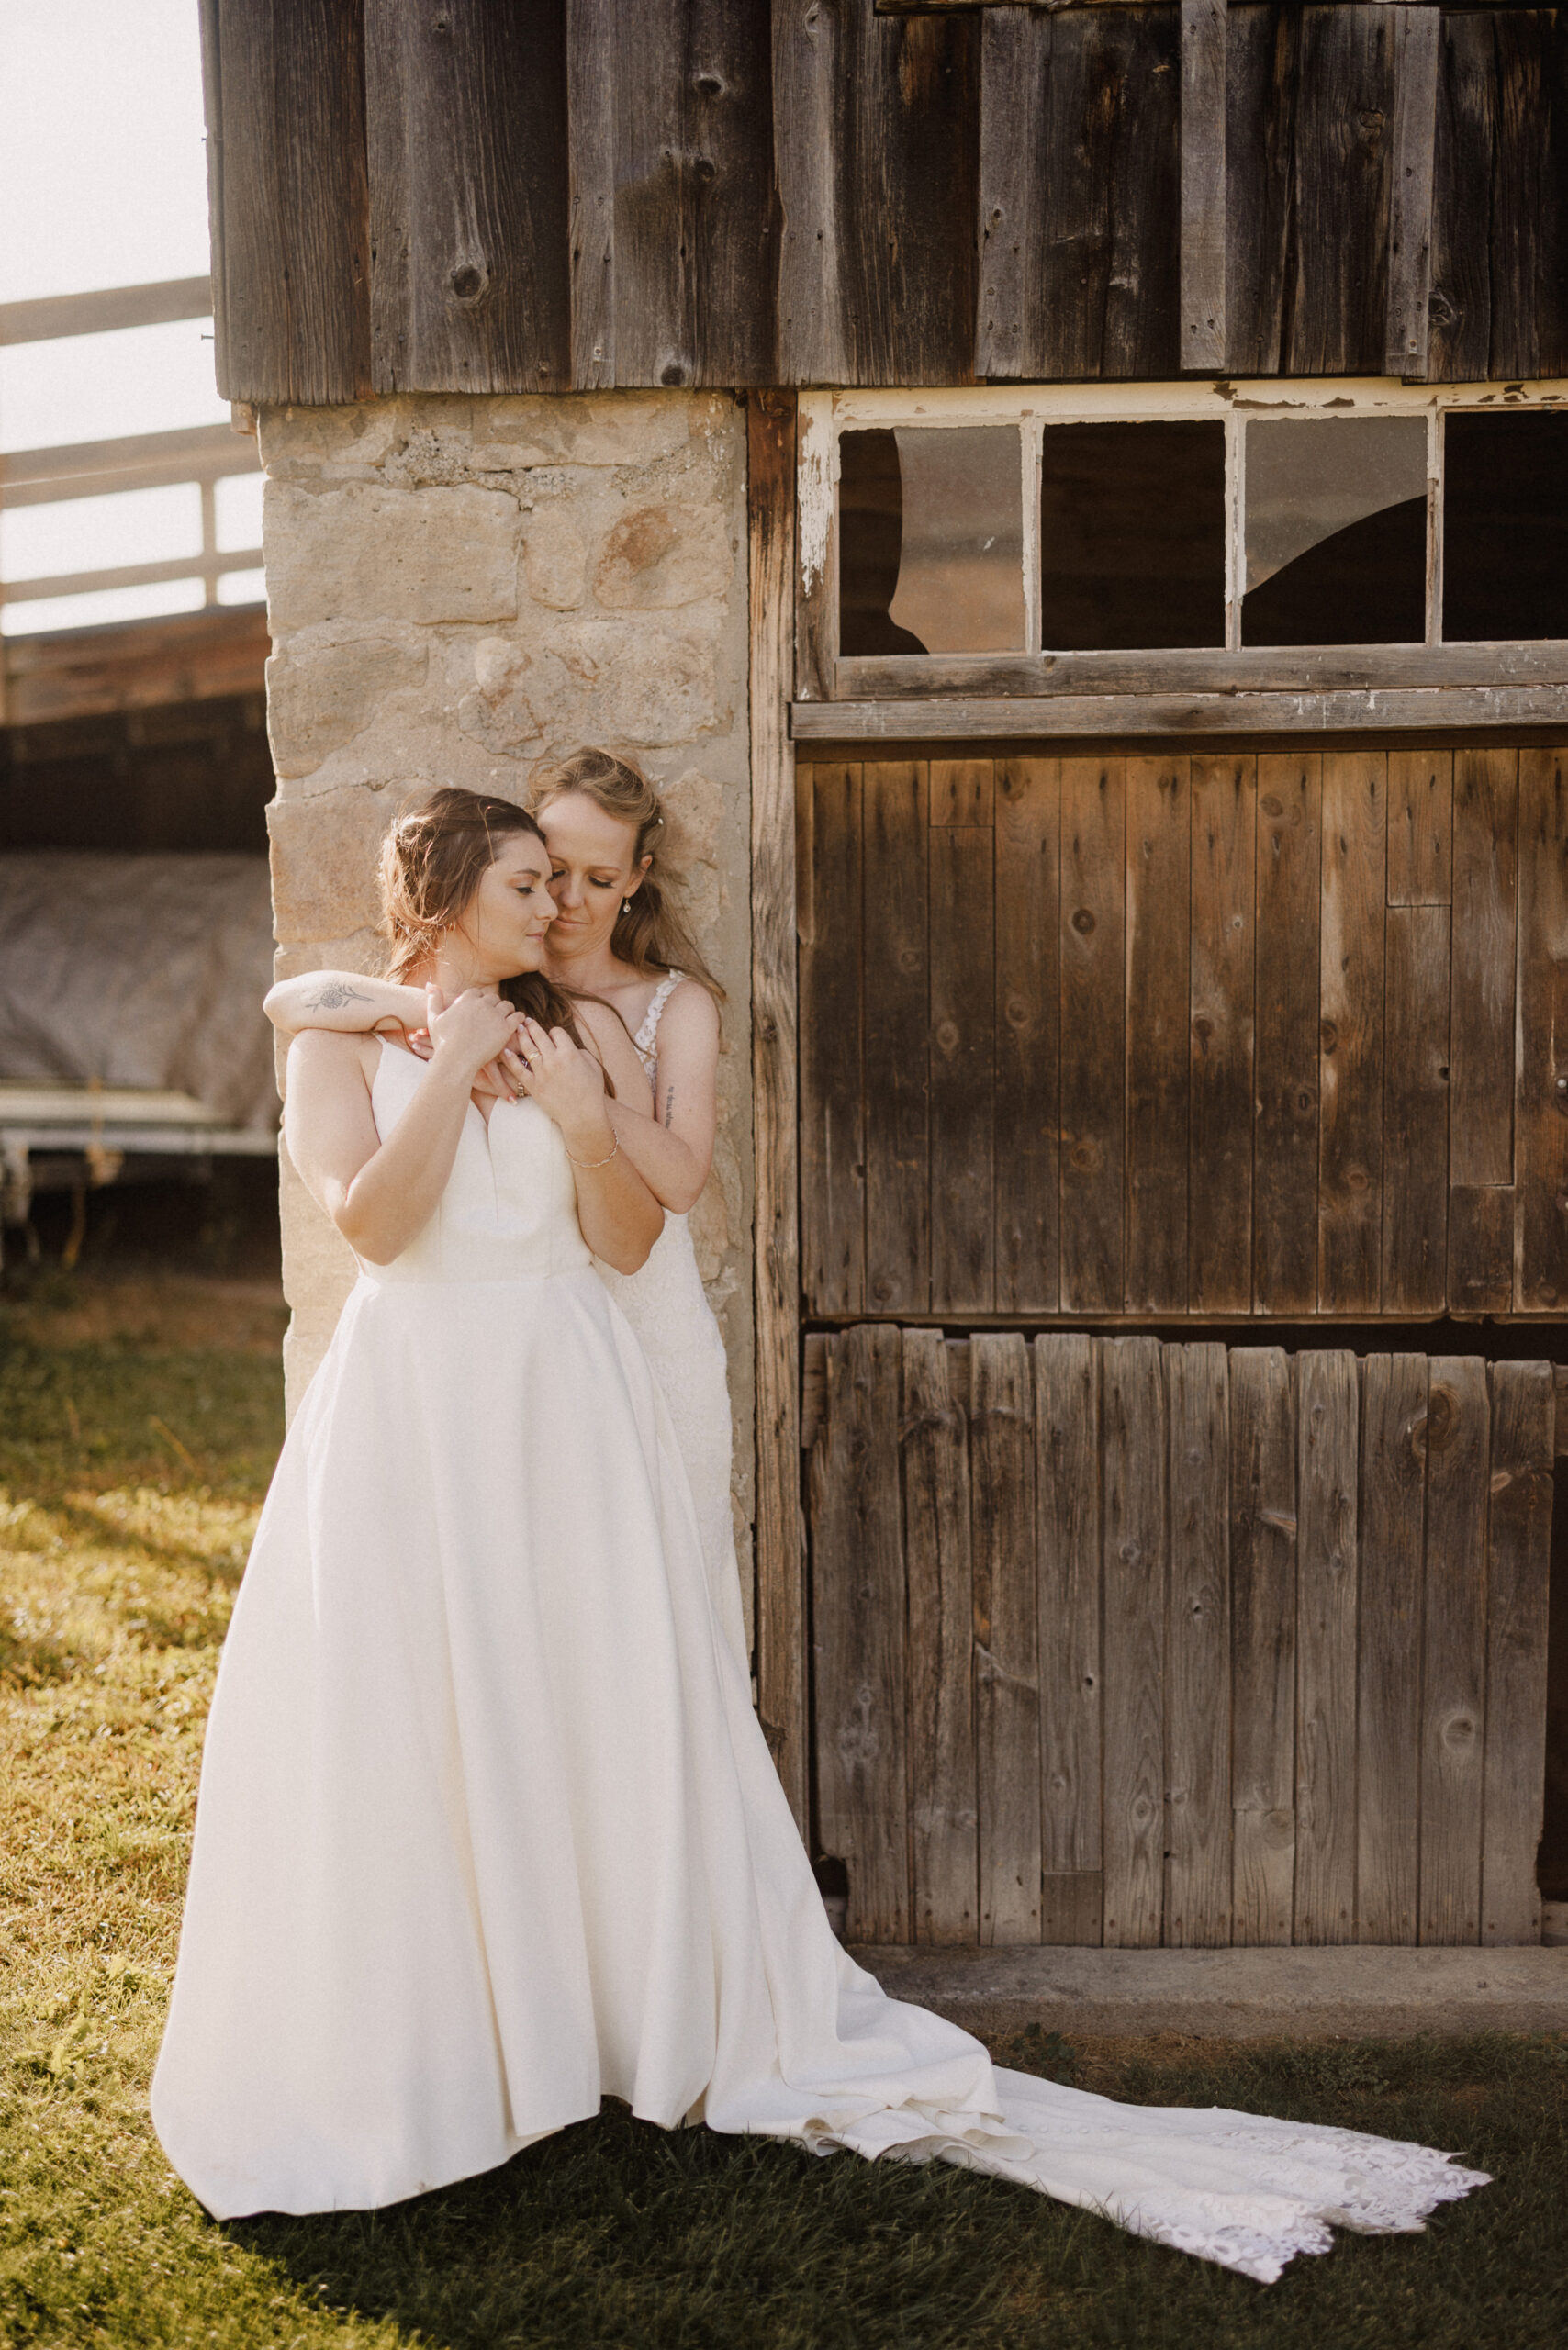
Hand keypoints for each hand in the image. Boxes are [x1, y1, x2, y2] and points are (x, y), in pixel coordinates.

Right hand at [424, 985, 523, 1082]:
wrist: (455, 1060)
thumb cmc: (443, 1042)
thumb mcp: (434, 1019)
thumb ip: (433, 1000)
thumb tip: (429, 983)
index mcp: (467, 999)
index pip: (477, 993)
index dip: (479, 1000)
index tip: (480, 1008)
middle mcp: (482, 1003)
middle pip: (493, 998)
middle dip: (493, 1005)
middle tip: (495, 1014)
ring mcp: (495, 1015)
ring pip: (507, 1006)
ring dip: (508, 1011)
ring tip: (507, 1018)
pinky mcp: (506, 1028)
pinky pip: (518, 1017)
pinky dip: (519, 1019)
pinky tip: (517, 1025)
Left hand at [511, 1016, 610, 1144]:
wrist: (583, 1116)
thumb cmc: (591, 1091)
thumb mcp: (593, 1066)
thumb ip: (579, 1052)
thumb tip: (567, 1046)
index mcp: (570, 1053)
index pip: (556, 1032)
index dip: (554, 1032)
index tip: (553, 1036)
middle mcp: (554, 1060)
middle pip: (539, 1035)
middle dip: (532, 1026)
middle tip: (526, 1021)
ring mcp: (541, 1073)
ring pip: (527, 1048)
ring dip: (521, 1036)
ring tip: (518, 1029)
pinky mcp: (533, 1086)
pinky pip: (518, 1069)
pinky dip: (510, 1059)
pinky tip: (506, 1051)